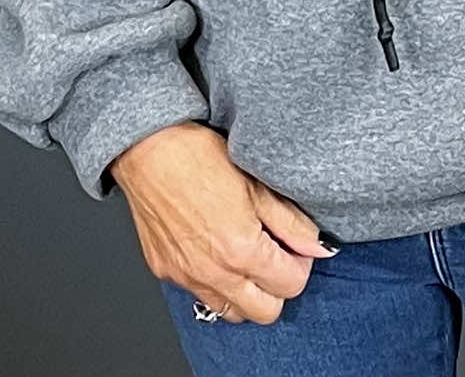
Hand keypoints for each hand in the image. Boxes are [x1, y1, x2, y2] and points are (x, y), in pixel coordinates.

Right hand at [110, 122, 340, 323]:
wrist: (149, 151)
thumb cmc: (198, 157)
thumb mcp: (256, 183)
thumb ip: (290, 222)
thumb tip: (316, 247)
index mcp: (240, 250)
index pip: (290, 285)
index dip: (300, 264)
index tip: (295, 246)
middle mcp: (213, 273)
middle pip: (265, 313)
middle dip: (277, 287)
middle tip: (276, 254)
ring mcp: (187, 277)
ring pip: (231, 312)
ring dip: (247, 292)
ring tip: (247, 255)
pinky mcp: (166, 272)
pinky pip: (200, 295)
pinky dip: (216, 283)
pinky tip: (218, 250)